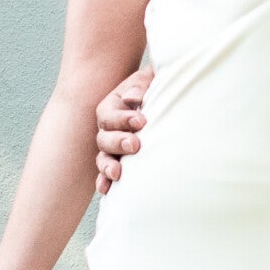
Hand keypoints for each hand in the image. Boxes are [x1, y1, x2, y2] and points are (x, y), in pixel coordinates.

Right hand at [94, 70, 151, 195]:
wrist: (166, 98)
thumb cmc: (156, 86)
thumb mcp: (149, 79)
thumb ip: (140, 85)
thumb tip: (132, 98)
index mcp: (113, 106)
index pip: (109, 114)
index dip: (123, 119)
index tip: (142, 121)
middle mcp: (109, 128)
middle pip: (104, 138)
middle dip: (118, 142)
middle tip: (135, 145)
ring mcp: (113, 147)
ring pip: (103, 158)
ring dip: (108, 166)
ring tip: (118, 173)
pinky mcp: (120, 161)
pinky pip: (107, 174)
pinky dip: (105, 182)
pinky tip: (107, 190)